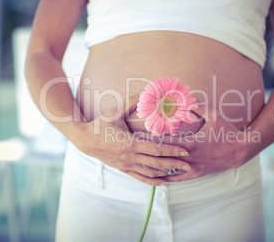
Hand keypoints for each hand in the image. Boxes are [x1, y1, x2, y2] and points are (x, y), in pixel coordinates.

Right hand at [72, 94, 190, 185]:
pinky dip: (153, 181)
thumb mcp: (115, 111)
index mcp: (130, 144)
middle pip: (156, 164)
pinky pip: (140, 178)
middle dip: (174, 164)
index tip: (185, 151)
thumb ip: (131, 102)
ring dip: (166, 173)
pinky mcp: (123, 169)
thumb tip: (145, 92)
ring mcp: (126, 165)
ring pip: (150, 173)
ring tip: (180, 172)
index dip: (172, 151)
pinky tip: (163, 182)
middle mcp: (129, 157)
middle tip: (189, 165)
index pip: (156, 150)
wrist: (85, 140)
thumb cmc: (100, 124)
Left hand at [139, 109, 254, 182]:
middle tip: (133, 148)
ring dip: (154, 165)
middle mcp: (190, 157)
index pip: (166, 141)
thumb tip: (184, 99)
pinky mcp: (196, 174)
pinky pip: (178, 179)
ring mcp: (192, 167)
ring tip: (140, 162)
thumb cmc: (226, 131)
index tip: (138, 134)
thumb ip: (197, 107)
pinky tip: (156, 177)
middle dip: (148, 151)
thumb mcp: (213, 115)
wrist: (239, 150)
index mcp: (192, 142)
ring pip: (168, 169)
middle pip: (164, 155)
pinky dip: (166, 177)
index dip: (151, 138)